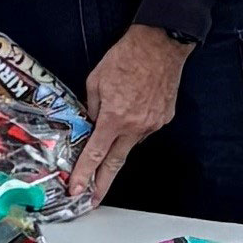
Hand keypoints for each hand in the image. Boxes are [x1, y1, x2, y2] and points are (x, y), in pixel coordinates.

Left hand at [70, 16, 193, 207]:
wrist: (160, 43)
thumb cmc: (127, 56)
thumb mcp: (96, 80)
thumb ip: (91, 107)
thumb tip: (90, 122)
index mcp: (114, 118)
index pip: (95, 154)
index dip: (84, 174)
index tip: (77, 190)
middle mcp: (134, 126)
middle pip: (115, 163)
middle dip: (102, 184)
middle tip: (93, 199)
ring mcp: (152, 124)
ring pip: (130, 143)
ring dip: (119, 144)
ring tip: (114, 131)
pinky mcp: (164, 117)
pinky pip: (145, 129)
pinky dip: (135, 126)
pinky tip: (132, 112)